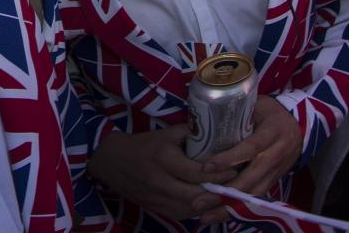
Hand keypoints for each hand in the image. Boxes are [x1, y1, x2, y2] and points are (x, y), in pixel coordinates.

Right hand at [87, 125, 235, 221]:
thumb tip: (218, 133)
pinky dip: (199, 210)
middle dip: (218, 193)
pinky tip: (209, 203)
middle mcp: (160, 181)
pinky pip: (184, 215)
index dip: (217, 174)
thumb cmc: (143, 145)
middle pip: (196, 195)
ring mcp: (157, 199)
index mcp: (163, 159)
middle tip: (235, 185)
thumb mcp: (166, 134)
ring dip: (211, 204)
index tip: (233, 170)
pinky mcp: (157, 209)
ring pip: (192, 209)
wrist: (113, 162)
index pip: (196, 173)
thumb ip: (191, 134)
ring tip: (226, 195)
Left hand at [200, 95, 301, 220]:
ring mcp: (277, 172)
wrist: (298, 124)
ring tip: (206, 216)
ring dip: (229, 207)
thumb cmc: (269, 111)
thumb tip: (205, 119)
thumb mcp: (256, 105)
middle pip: (251, 179)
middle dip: (224, 193)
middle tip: (199, 201)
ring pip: (254, 194)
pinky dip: (239, 209)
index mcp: (272, 133)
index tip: (206, 167)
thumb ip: (236, 114)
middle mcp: (276, 156)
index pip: (250, 148)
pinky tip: (220, 215)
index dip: (229, 159)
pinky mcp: (274, 181)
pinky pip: (257, 198)